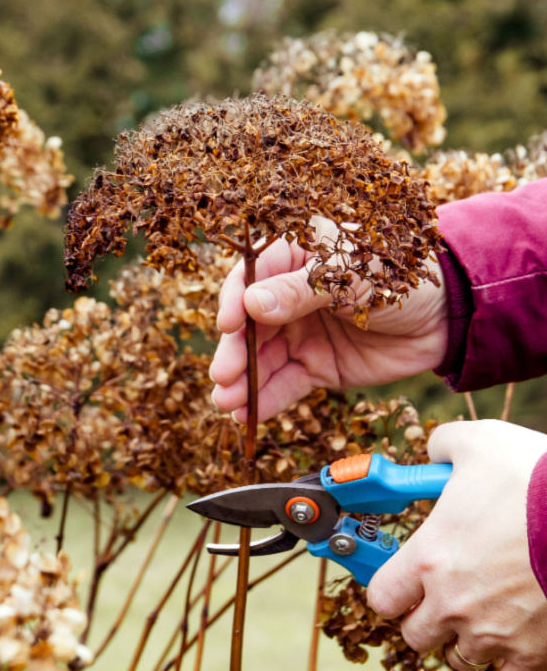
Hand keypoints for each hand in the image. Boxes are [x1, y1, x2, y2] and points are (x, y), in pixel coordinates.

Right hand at [210, 216, 446, 421]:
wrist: (446, 315)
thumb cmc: (399, 275)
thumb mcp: (350, 275)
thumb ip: (300, 291)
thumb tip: (250, 303)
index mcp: (295, 256)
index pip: (251, 276)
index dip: (233, 300)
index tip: (227, 325)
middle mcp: (290, 295)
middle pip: (250, 323)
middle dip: (235, 350)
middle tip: (223, 375)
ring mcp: (302, 332)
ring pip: (263, 358)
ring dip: (243, 381)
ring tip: (226, 402)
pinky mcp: (318, 366)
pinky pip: (287, 383)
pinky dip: (266, 399)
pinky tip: (246, 414)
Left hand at [367, 420, 546, 670]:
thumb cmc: (534, 475)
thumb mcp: (478, 442)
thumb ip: (443, 447)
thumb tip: (435, 452)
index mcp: (430, 556)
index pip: (382, 596)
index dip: (389, 586)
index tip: (400, 577)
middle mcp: (454, 603)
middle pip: (415, 635)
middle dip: (424, 615)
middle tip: (441, 592)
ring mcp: (495, 632)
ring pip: (461, 659)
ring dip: (464, 639)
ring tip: (479, 611)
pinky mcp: (536, 651)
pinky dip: (507, 668)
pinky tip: (512, 639)